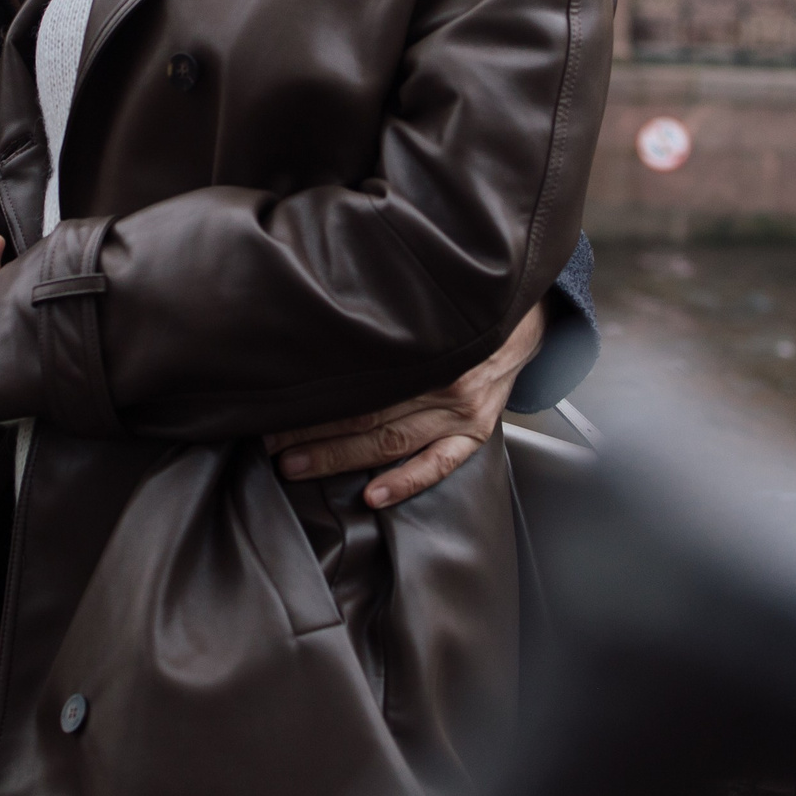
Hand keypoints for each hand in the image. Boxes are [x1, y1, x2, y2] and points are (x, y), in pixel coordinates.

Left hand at [265, 303, 546, 508]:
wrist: (522, 316)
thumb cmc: (462, 307)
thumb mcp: (423, 299)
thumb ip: (382, 316)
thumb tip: (322, 320)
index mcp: (425, 343)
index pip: (357, 377)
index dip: (314, 395)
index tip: (275, 404)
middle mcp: (443, 379)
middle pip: (366, 412)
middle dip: (313, 431)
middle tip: (272, 443)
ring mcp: (462, 411)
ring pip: (391, 441)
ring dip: (339, 458)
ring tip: (296, 467)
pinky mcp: (476, 432)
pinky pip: (438, 465)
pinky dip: (405, 482)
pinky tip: (373, 497)